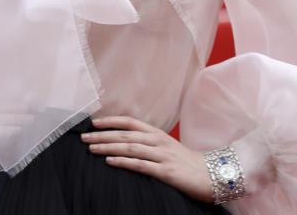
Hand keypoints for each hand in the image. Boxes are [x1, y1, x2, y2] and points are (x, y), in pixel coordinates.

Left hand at [81, 115, 212, 202]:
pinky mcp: (166, 171)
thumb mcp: (166, 146)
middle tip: (83, 137)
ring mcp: (162, 155)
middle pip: (125, 135)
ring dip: (108, 147)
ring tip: (91, 148)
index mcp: (157, 133)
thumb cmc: (186, 162)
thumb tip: (123, 141)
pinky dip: (123, 162)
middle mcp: (158, 141)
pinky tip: (110, 162)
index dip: (111, 121)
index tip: (93, 122)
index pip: (130, 122)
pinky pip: (141, 165)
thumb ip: (148, 142)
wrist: (213, 175)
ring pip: (130, 148)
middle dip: (102, 135)